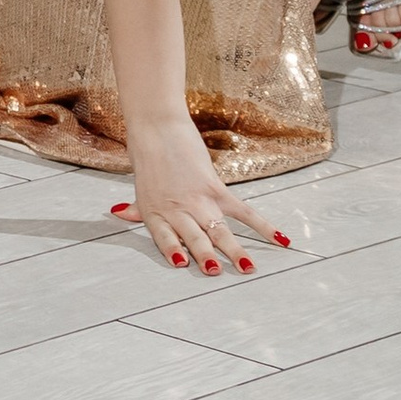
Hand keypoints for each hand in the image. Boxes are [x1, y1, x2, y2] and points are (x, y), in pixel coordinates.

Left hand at [110, 122, 284, 273]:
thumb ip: (136, 207)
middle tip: (214, 272)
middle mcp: (176, 209)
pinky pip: (243, 211)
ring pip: (219, 230)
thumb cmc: (146, 157)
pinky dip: (263, 226)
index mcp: (155, 213)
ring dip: (234, 250)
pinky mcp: (215, 187)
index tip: (181, 266)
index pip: (164, 238)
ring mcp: (197, 199)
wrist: (157, 127)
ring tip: (247, 268)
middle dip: (205, 256)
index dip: (172, 252)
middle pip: (194, 238)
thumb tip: (119, 214)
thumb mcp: (140, 187)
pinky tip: (281, 240)